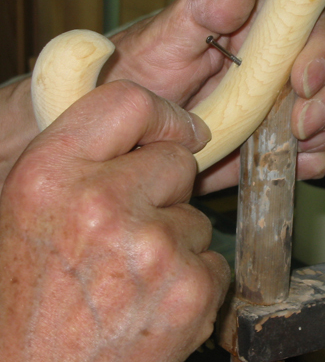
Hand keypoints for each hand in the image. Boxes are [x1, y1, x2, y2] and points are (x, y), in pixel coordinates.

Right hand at [0, 81, 229, 360]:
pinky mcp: (192, 288)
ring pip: (197, 216)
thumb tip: (141, 128)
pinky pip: (214, 259)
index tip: (181, 130)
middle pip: (178, 161)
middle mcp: (102, 204)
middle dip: (166, 189)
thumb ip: (78, 162)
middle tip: (132, 229)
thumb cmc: (27, 304)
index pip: (130, 103)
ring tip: (133, 278)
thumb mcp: (28, 213)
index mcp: (51, 176)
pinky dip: (194, 278)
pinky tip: (154, 303)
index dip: (164, 116)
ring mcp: (154, 248)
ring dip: (176, 240)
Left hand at [99, 0, 324, 194]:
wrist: (140, 134)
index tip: (302, 83)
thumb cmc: (147, 78)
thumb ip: (202, 9)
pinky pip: (323, 150)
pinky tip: (295, 162)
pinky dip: (320, 158)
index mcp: (263, 32)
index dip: (323, 53)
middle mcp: (283, 66)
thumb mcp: (166, 42)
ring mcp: (287, 106)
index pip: (315, 30)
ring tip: (299, 144)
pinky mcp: (284, 142)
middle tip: (302, 126)